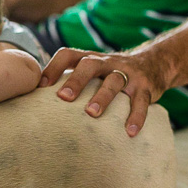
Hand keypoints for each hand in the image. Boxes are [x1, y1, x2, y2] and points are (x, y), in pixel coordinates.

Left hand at [40, 47, 169, 136]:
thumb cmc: (109, 74)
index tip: (41, 86)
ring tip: (92, 114)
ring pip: (114, 81)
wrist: (153, 64)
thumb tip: (35, 100)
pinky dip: (136, 116)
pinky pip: (141, 101)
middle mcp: (107, 62)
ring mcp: (127, 73)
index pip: (68, 54)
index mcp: (90, 58)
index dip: (53, 67)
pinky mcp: (145, 87)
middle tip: (63, 97)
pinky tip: (129, 132)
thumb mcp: (91, 70)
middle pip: (89, 64)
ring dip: (103, 97)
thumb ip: (69, 79)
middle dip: (76, 80)